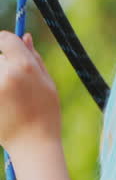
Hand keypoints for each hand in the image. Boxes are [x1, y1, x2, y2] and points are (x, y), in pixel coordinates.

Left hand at [0, 31, 61, 151]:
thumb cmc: (45, 111)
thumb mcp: (46, 81)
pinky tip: (5, 104)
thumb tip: (24, 37)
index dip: (4, 41)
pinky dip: (0, 93)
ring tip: (9, 95)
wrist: (32, 143)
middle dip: (2, 63)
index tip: (4, 47)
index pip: (4, 38)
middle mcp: (5, 74)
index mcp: (24, 66)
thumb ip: (33, 58)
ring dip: (0, 78)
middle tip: (11, 81)